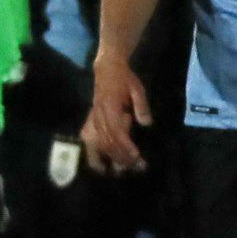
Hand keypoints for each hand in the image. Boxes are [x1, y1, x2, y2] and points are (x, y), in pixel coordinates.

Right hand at [81, 52, 151, 175]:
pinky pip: (90, 141)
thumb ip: (141, 106)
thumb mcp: (137, 88)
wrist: (107, 68)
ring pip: (100, 143)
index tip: (136, 156)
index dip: (126, 146)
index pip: (116, 132)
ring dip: (112, 157)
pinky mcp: (91, 121)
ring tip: (123, 169)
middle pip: (109, 141)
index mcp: (109, 107)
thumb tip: (146, 124)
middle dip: (122, 156)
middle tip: (137, 167)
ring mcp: (93, 119)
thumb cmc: (124, 78)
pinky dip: (95, 155)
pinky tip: (100, 166)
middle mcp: (99, 116)